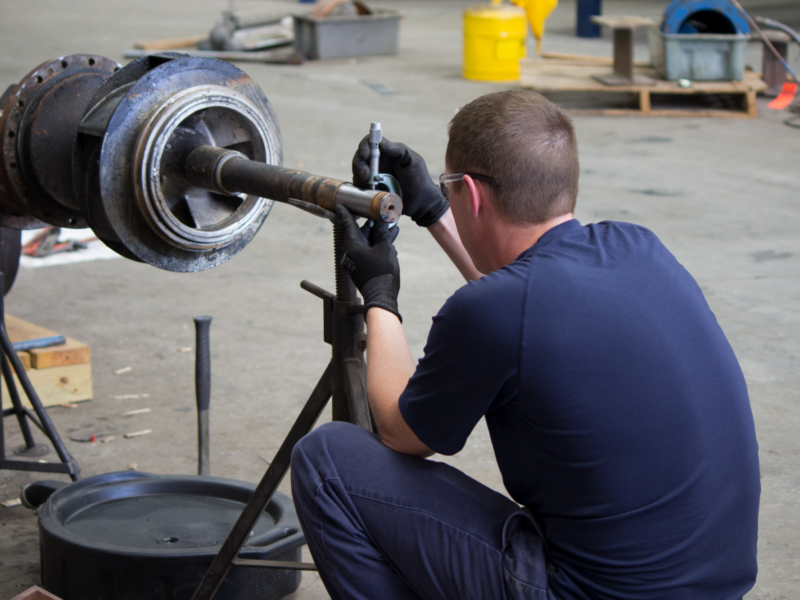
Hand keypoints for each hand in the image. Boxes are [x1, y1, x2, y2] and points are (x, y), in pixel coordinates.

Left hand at [333, 205, 401, 321]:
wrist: (381, 295)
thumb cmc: (382, 271)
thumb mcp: (385, 248)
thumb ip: (382, 234)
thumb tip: (380, 224)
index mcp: (351, 244)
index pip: (347, 223)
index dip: (346, 212)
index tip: (341, 203)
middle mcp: (351, 252)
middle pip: (360, 233)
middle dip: (373, 225)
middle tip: (382, 215)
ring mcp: (356, 260)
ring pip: (368, 243)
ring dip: (379, 236)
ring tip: (393, 227)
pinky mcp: (363, 267)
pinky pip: (370, 252)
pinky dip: (378, 246)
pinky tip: (391, 242)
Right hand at [352, 136, 448, 227]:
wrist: (420, 204)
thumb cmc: (419, 180)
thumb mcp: (413, 160)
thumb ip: (398, 149)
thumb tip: (380, 144)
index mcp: (387, 153)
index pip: (370, 142)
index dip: (365, 146)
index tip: (367, 154)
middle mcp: (378, 163)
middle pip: (360, 156)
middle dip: (359, 163)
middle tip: (366, 173)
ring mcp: (373, 177)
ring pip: (357, 170)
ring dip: (359, 174)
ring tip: (367, 181)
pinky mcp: (370, 190)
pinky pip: (359, 185)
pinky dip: (359, 185)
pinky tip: (366, 189)